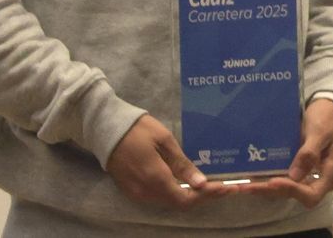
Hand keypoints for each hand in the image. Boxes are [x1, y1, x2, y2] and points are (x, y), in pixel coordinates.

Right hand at [105, 114, 227, 208]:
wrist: (106, 130)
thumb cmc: (138, 129)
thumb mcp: (165, 141)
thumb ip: (182, 164)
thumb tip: (201, 183)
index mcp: (155, 178)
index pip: (186, 198)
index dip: (207, 196)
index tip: (226, 188)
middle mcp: (146, 192)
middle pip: (179, 203)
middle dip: (203, 197)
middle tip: (225, 187)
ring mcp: (137, 193)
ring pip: (169, 201)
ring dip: (190, 196)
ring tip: (211, 185)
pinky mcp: (132, 191)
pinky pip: (159, 197)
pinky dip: (176, 193)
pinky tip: (188, 183)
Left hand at [241, 97, 332, 206]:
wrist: (332, 108)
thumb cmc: (328, 119)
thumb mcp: (320, 132)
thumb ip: (309, 153)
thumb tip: (294, 176)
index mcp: (330, 173)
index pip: (311, 194)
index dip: (291, 191)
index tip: (273, 181)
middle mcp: (320, 180)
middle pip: (296, 195)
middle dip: (272, 191)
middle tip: (248, 187)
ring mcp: (310, 176)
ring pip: (288, 190)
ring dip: (267, 189)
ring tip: (245, 186)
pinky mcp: (301, 170)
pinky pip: (285, 180)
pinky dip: (270, 181)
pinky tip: (253, 178)